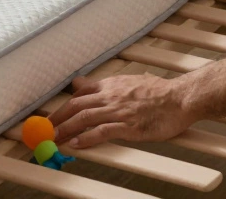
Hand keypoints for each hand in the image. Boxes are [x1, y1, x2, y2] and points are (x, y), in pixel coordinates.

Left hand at [48, 75, 195, 149]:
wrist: (180, 98)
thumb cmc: (159, 92)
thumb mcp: (130, 81)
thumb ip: (107, 85)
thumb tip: (83, 83)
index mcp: (111, 85)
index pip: (80, 94)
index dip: (63, 105)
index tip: (53, 115)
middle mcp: (111, 96)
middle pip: (76, 106)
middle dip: (57, 118)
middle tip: (45, 130)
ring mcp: (118, 111)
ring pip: (84, 119)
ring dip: (66, 130)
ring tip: (54, 139)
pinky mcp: (128, 125)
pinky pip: (102, 131)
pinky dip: (87, 138)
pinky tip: (76, 145)